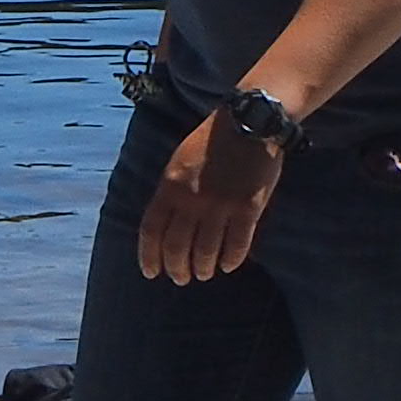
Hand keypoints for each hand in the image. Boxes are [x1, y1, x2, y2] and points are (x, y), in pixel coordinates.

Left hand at [140, 111, 286, 283]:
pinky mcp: (248, 207)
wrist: (250, 122)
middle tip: (182, 278)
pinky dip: (231, 260)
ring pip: (206, 252)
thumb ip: (170, 194)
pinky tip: (228, 265)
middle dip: (177, 269)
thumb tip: (163, 229)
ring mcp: (221, 204)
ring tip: (205, 274)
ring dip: (203, 268)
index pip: (151, 230)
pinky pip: (237, 245)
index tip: (152, 273)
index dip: (149, 256)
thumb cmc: (212, 143)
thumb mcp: (179, 163)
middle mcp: (192, 198)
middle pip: (177, 247)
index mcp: (170, 185)